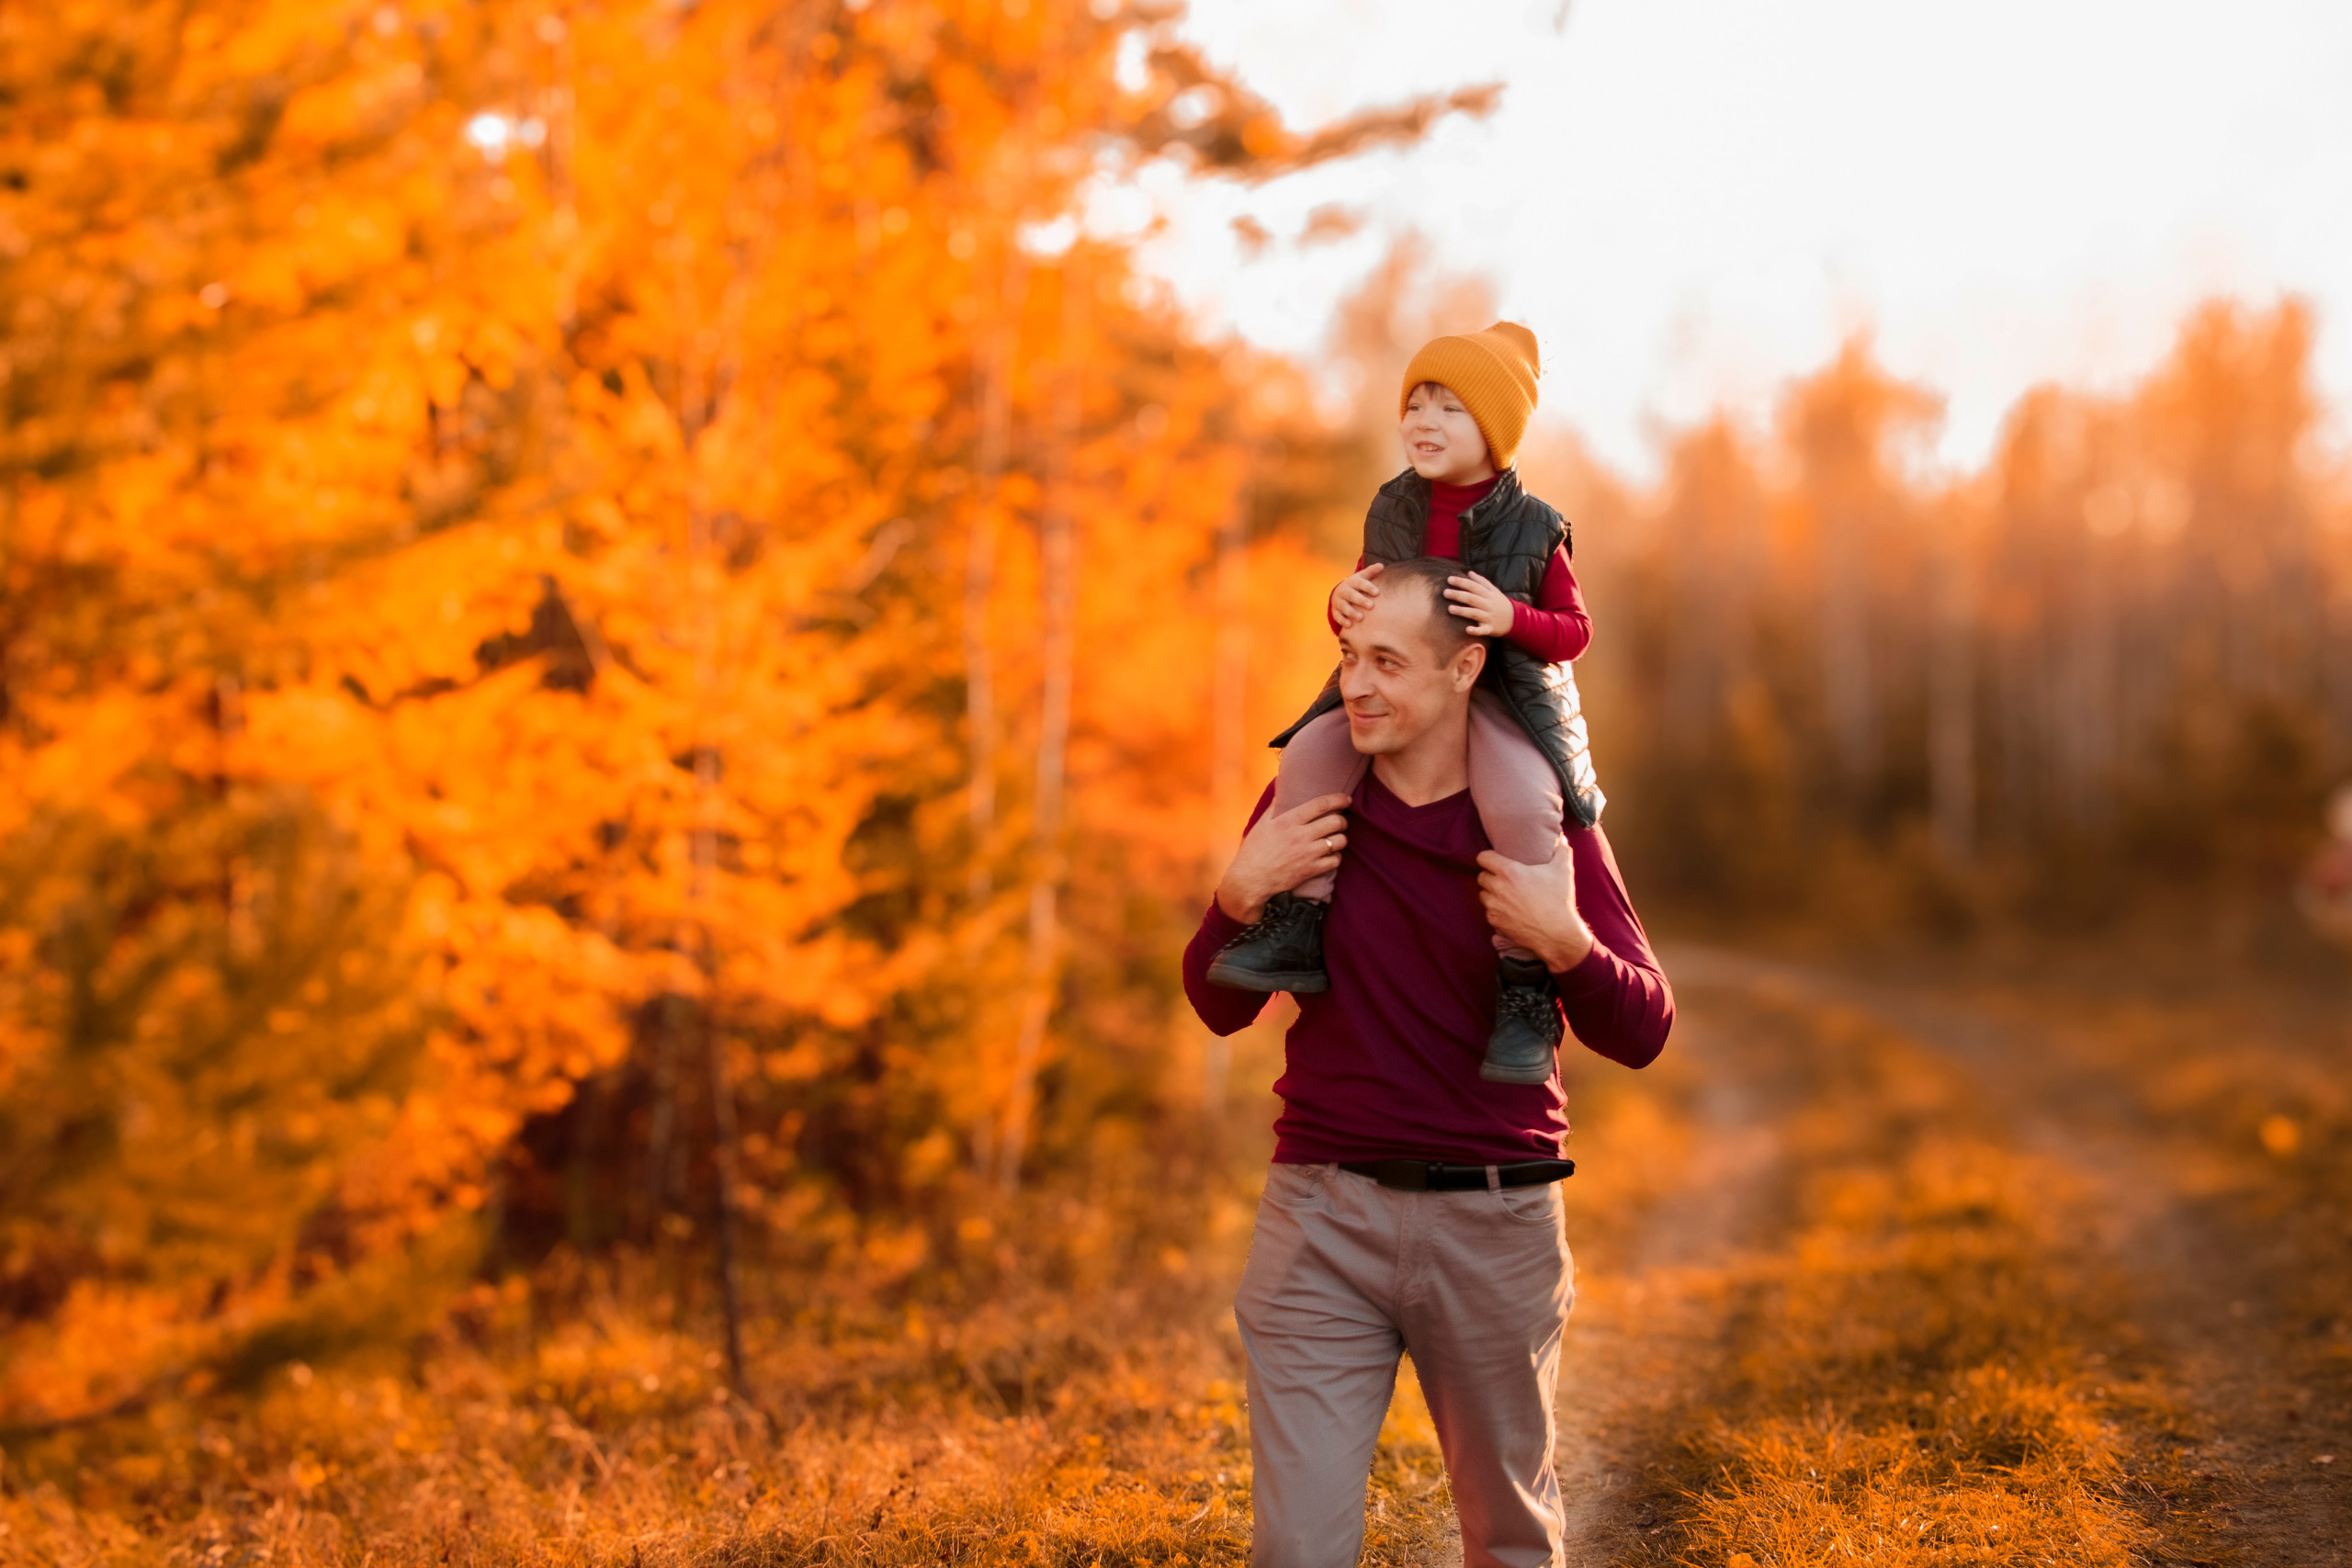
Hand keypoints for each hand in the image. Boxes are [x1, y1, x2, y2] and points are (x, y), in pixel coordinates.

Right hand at [1216, 792, 1351, 923]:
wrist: (1250, 881)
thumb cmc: (1254, 851)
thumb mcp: (1261, 824)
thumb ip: (1275, 805)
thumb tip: (1281, 785)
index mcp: (1289, 821)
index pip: (1321, 804)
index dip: (1338, 799)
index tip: (1346, 799)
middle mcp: (1301, 835)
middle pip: (1336, 822)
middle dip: (1342, 820)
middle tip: (1339, 822)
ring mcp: (1308, 854)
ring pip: (1340, 841)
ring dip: (1341, 838)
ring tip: (1335, 838)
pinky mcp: (1311, 870)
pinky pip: (1335, 860)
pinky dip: (1336, 857)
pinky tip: (1329, 855)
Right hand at [1330, 563, 1384, 626]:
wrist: (1340, 592)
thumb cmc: (1357, 586)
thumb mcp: (1363, 577)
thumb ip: (1371, 572)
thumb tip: (1381, 565)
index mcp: (1352, 582)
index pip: (1360, 583)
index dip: (1368, 587)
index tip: (1377, 592)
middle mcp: (1344, 591)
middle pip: (1351, 595)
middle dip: (1360, 600)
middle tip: (1371, 606)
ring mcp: (1338, 601)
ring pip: (1343, 606)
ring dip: (1351, 612)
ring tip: (1360, 618)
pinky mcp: (1335, 611)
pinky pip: (1337, 616)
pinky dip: (1342, 620)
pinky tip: (1349, 625)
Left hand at [1444, 571, 1515, 636]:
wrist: (1515, 619)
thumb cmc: (1500, 603)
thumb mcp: (1494, 590)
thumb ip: (1481, 581)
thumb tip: (1469, 572)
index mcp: (1487, 594)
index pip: (1473, 586)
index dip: (1462, 582)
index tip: (1449, 579)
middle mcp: (1487, 605)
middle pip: (1472, 599)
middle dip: (1458, 595)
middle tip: (1445, 592)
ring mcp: (1488, 617)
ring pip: (1475, 613)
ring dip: (1463, 611)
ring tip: (1449, 609)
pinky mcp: (1490, 629)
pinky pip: (1483, 630)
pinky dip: (1476, 630)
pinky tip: (1467, 630)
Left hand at [1476, 839, 1593, 971]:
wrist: (1557, 934)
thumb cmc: (1559, 900)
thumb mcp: (1563, 870)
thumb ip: (1561, 850)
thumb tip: (1561, 838)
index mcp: (1509, 872)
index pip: (1482, 857)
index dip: (1487, 857)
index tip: (1494, 859)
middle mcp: (1497, 888)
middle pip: (1481, 876)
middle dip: (1490, 875)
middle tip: (1503, 877)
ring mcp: (1494, 907)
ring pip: (1483, 895)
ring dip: (1491, 893)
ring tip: (1505, 894)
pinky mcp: (1495, 922)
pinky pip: (1488, 912)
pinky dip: (1495, 910)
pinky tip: (1508, 909)